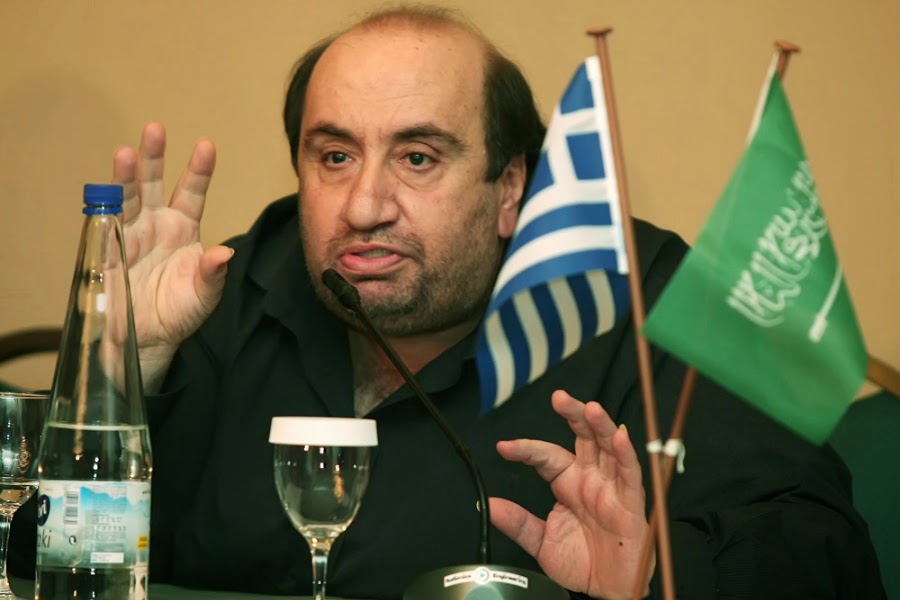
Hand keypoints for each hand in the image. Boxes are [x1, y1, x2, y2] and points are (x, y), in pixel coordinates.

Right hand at [112, 122, 232, 391]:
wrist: (149, 339)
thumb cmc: (181, 313)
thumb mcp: (205, 294)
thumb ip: (213, 273)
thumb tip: (225, 254)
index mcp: (182, 228)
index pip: (191, 191)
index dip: (198, 169)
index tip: (206, 145)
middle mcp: (155, 224)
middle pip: (154, 183)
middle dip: (154, 157)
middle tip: (155, 128)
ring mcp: (130, 234)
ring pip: (127, 198)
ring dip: (126, 176)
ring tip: (127, 153)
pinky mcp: (108, 250)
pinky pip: (105, 225)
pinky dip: (106, 209)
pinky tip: (106, 190)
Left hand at [490, 390, 652, 599]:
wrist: (607, 591)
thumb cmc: (582, 562)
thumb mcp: (542, 543)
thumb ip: (519, 523)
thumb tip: (490, 505)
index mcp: (567, 483)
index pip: (545, 456)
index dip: (526, 449)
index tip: (504, 447)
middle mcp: (590, 478)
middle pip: (582, 437)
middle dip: (572, 414)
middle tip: (558, 398)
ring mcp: (611, 487)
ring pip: (607, 447)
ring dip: (600, 425)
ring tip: (589, 408)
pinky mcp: (631, 502)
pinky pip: (630, 473)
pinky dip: (625, 453)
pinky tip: (617, 436)